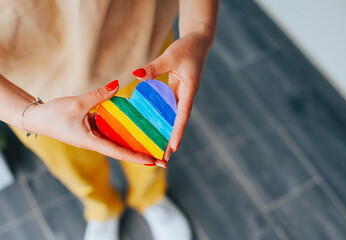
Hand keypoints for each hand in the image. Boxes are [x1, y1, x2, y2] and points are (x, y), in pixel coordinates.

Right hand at [24, 80, 155, 164]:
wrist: (37, 118)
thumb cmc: (54, 115)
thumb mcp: (77, 103)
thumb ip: (99, 95)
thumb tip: (117, 84)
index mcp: (93, 142)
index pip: (119, 152)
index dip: (137, 156)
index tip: (153, 161)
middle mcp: (97, 142)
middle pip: (123, 150)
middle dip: (142, 154)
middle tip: (162, 158)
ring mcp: (95, 136)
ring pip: (119, 141)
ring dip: (135, 143)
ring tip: (154, 142)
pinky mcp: (93, 129)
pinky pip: (112, 130)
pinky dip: (124, 129)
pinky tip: (136, 123)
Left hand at [133, 32, 213, 163]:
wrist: (199, 41)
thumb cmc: (188, 47)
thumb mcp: (171, 56)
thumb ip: (155, 67)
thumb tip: (136, 76)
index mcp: (190, 90)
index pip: (183, 114)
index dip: (178, 131)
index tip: (173, 148)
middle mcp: (186, 96)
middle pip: (178, 122)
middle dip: (172, 140)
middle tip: (164, 158)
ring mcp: (181, 94)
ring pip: (173, 117)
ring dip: (166, 132)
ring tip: (158, 148)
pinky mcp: (176, 91)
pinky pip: (168, 107)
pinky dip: (162, 118)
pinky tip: (153, 125)